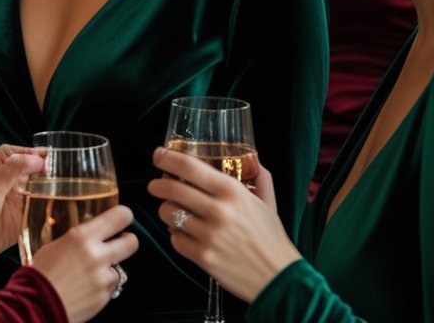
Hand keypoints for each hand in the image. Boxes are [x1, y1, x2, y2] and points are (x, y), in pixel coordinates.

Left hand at [0, 144, 45, 263]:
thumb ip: (12, 170)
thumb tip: (36, 159)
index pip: (17, 152)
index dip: (32, 152)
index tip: (47, 157)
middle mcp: (7, 180)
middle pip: (30, 168)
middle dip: (44, 168)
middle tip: (56, 173)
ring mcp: (16, 197)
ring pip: (37, 185)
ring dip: (48, 185)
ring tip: (61, 186)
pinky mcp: (23, 214)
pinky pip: (39, 205)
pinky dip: (48, 203)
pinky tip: (57, 203)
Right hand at [32, 204, 137, 322]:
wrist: (34, 306)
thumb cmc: (39, 274)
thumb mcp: (54, 244)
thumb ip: (75, 237)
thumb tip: (85, 231)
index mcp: (83, 236)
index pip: (120, 216)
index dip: (125, 216)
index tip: (123, 218)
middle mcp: (97, 255)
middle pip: (132, 242)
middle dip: (127, 241)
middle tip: (120, 242)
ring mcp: (102, 278)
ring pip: (121, 269)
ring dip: (110, 270)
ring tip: (93, 273)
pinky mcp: (103, 298)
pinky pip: (111, 288)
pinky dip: (103, 288)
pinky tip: (88, 288)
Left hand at [147, 146, 300, 303]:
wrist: (279, 279)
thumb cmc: (272, 238)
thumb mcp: (267, 201)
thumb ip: (260, 176)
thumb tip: (252, 158)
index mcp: (233, 191)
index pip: (191, 167)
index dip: (169, 158)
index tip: (159, 155)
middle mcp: (219, 210)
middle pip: (173, 188)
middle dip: (158, 184)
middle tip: (155, 185)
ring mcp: (209, 235)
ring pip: (169, 214)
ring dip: (165, 210)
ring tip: (170, 210)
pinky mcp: (203, 258)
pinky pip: (175, 240)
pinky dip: (174, 235)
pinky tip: (182, 233)